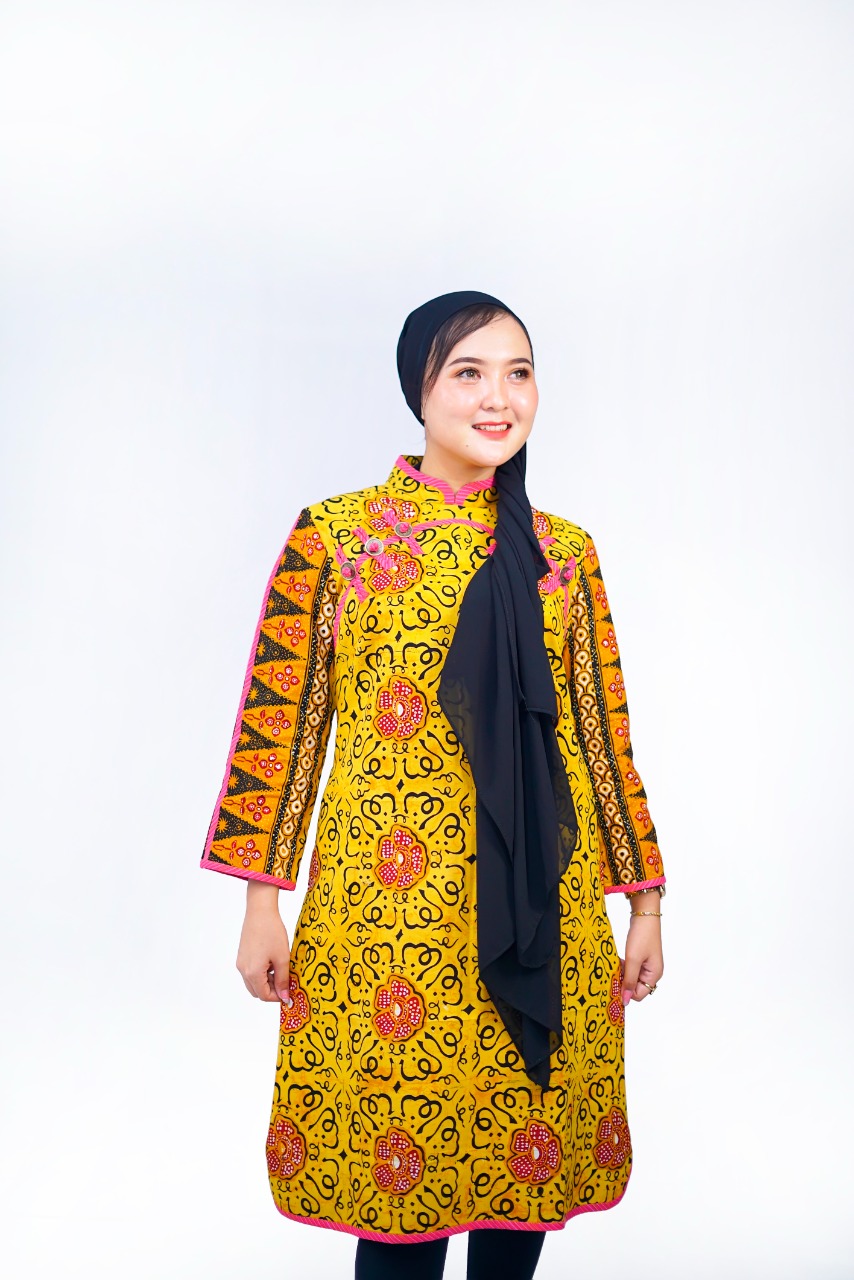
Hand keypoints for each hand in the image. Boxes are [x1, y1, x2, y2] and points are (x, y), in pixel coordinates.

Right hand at [236, 881, 290, 1001]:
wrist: (260, 911)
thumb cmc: (272, 932)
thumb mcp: (282, 958)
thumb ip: (283, 980)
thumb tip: (285, 997)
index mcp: (253, 972)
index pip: (264, 996)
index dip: (278, 997)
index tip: (289, 993)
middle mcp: (243, 970)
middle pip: (256, 991)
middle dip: (271, 990)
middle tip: (285, 981)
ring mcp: (241, 962)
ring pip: (253, 982)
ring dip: (266, 982)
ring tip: (280, 969)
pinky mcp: (242, 956)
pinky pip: (250, 972)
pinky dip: (261, 973)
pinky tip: (272, 961)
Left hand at [621, 916, 662, 1003]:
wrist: (644, 915)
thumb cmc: (641, 936)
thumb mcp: (633, 959)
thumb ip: (629, 980)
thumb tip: (626, 1000)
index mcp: (654, 975)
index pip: (638, 994)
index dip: (626, 991)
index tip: (614, 983)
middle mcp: (653, 973)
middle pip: (635, 987)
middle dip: (624, 981)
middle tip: (614, 972)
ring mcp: (647, 965)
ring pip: (632, 978)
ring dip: (623, 973)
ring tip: (617, 963)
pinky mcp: (642, 958)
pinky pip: (632, 969)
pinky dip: (624, 967)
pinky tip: (619, 960)